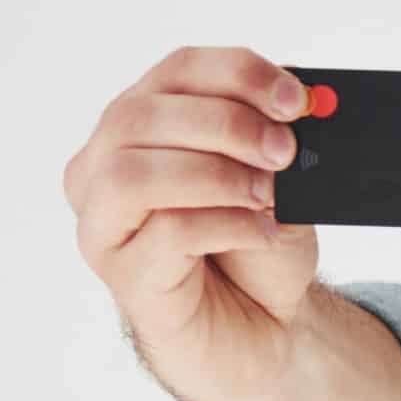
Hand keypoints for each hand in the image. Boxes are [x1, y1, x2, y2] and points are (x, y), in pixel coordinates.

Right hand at [66, 44, 323, 400]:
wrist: (267, 330)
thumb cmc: (258, 249)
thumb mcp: (280, 181)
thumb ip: (276, 136)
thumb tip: (297, 96)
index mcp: (141, 126)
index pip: (176, 70)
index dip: (238, 73)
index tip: (297, 99)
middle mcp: (104, 167)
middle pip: (142, 114)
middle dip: (227, 125)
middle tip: (285, 151)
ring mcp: (103, 223)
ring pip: (133, 173)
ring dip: (214, 175)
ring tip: (266, 196)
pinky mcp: (122, 275)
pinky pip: (164, 233)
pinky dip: (226, 225)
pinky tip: (260, 233)